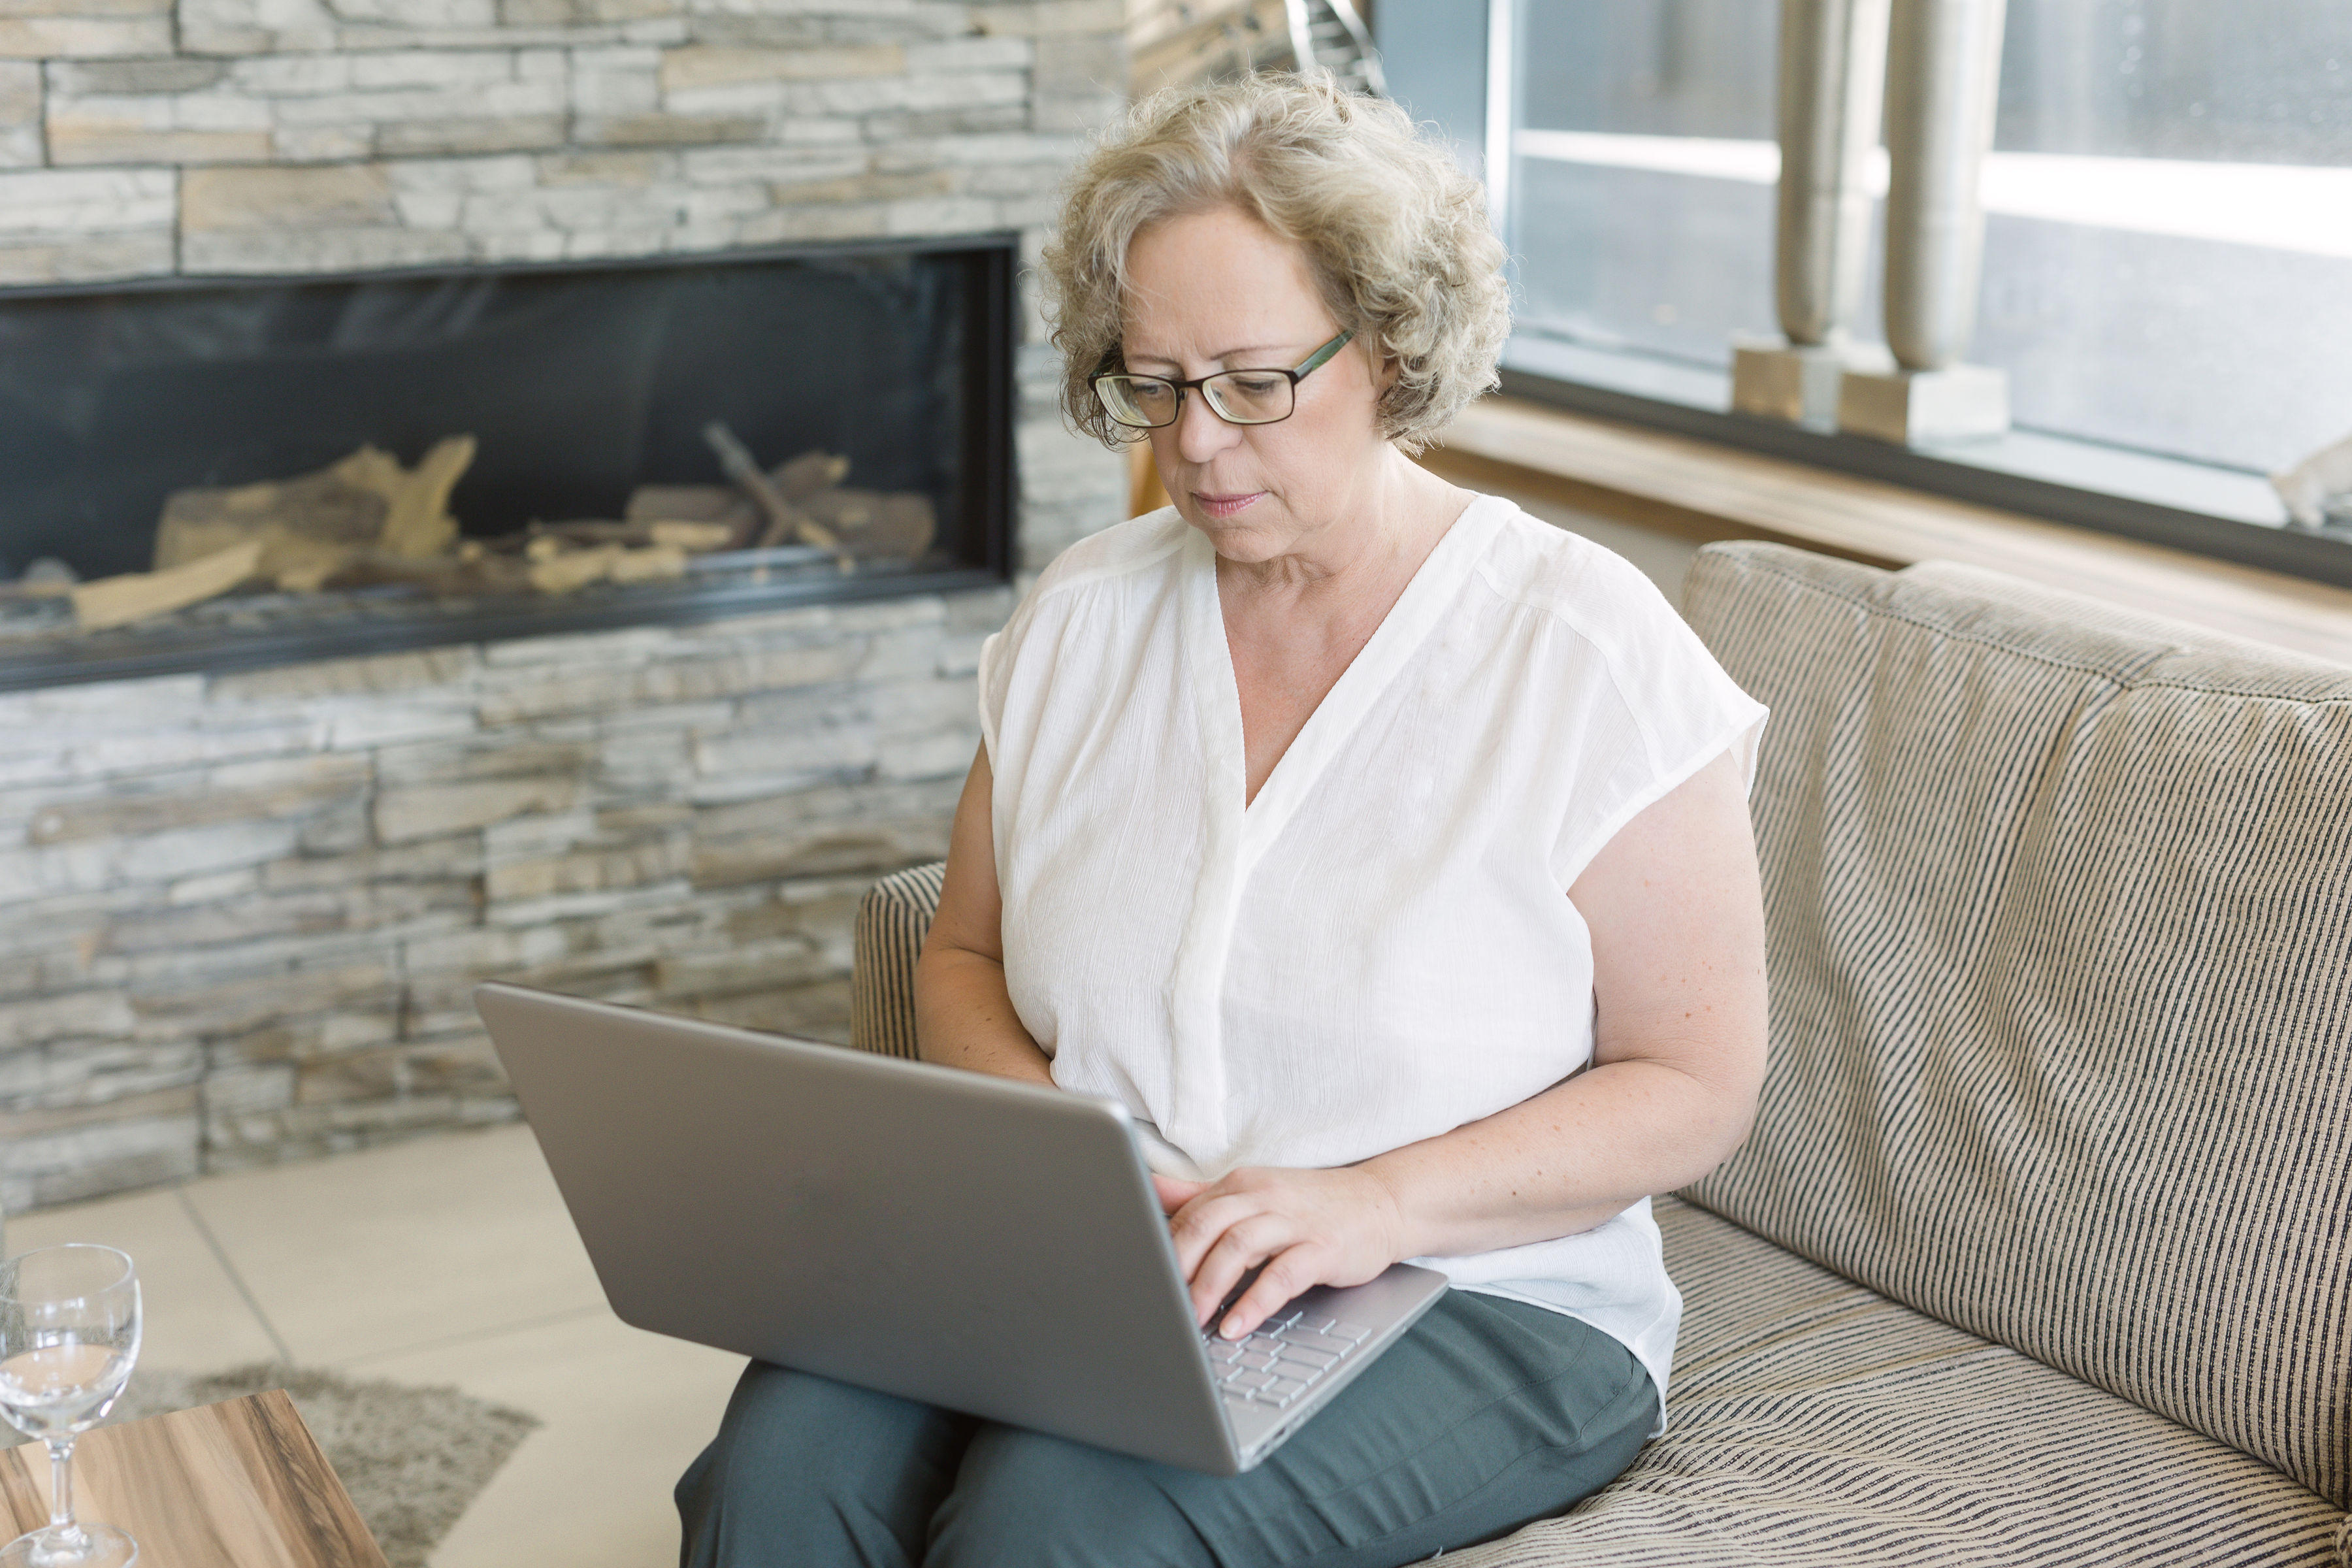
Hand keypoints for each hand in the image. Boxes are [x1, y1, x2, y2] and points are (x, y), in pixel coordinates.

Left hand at [1152, 1166, 1405, 1340]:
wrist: (1383, 1203)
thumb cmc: (1311, 1207)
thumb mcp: (1255, 1195)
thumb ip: (1202, 1197)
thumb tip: (1147, 1190)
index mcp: (1242, 1185)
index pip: (1190, 1214)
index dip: (1162, 1248)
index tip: (1143, 1279)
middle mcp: (1264, 1196)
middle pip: (1206, 1225)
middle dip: (1176, 1266)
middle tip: (1158, 1302)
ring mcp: (1295, 1221)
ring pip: (1238, 1246)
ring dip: (1210, 1286)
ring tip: (1191, 1320)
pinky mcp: (1323, 1248)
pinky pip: (1282, 1275)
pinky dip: (1255, 1302)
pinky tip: (1237, 1325)